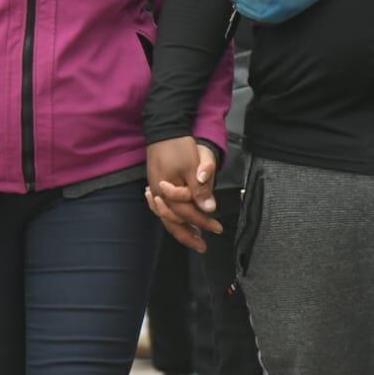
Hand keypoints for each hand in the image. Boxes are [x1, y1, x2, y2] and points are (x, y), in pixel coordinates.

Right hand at [146, 137, 220, 251]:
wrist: (164, 128)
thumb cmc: (178, 148)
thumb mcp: (193, 167)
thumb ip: (200, 190)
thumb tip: (209, 210)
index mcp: (165, 190)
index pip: (185, 213)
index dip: (202, 222)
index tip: (218, 228)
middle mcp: (157, 192)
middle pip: (170, 219)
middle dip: (187, 234)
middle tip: (202, 245)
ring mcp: (155, 188)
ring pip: (165, 215)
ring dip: (178, 228)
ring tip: (192, 237)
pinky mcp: (156, 183)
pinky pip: (162, 206)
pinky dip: (170, 216)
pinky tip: (178, 220)